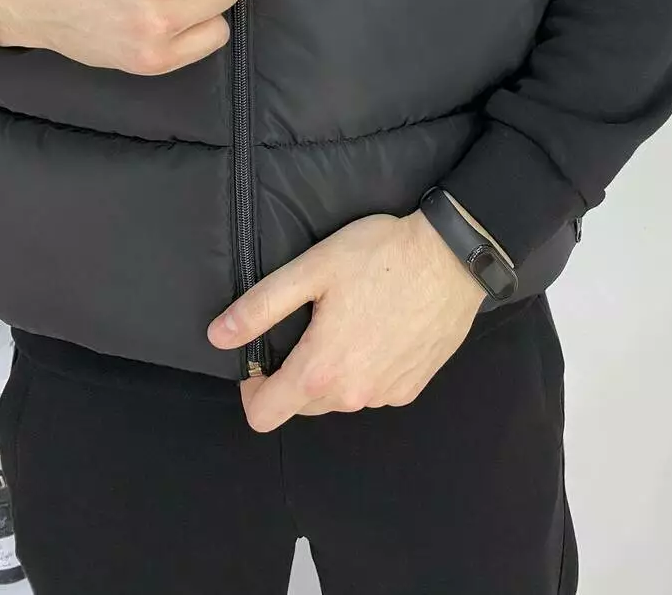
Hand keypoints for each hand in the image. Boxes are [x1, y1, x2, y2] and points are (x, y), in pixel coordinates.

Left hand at [206, 210, 487, 431]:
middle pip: (301, 407)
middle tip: (311, 326)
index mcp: (320, 370)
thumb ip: (261, 306)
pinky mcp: (413, 388)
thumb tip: (218, 337)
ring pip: (339, 400)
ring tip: (350, 323)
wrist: (453, 256)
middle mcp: (352, 396)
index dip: (251, 389)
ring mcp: (386, 396)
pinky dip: (368, 371)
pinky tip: (381, 331)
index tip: (262, 357)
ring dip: (333, 374)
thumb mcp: (313, 269)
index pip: (263, 415)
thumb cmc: (381, 256)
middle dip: (294, 376)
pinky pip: (374, 392)